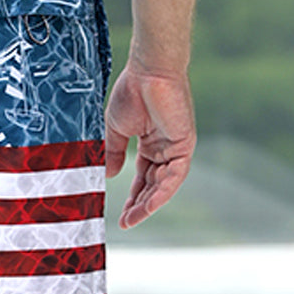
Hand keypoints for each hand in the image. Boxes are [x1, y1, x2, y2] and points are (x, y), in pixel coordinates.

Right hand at [105, 61, 195, 228]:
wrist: (147, 72)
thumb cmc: (132, 92)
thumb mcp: (115, 129)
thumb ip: (113, 152)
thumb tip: (108, 175)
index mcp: (151, 144)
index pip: (143, 177)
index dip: (132, 196)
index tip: (120, 214)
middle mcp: (166, 149)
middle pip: (155, 185)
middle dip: (140, 205)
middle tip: (127, 222)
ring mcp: (177, 148)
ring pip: (166, 185)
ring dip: (150, 203)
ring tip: (134, 218)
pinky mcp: (185, 145)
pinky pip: (175, 175)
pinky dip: (162, 191)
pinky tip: (149, 204)